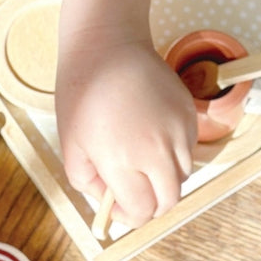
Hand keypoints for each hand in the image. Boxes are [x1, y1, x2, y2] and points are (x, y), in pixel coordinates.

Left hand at [54, 34, 197, 230]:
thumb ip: (88, 182)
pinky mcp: (189, 113)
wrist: (107, 45)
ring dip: (163, 178)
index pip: (141, 211)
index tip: (116, 207)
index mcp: (123, 160)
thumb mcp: (71, 144)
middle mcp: (157, 150)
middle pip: (169, 200)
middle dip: (151, 205)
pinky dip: (173, 152)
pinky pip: (188, 148)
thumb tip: (107, 200)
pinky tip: (150, 134)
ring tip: (138, 158)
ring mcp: (179, 131)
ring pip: (182, 175)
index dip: (128, 215)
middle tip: (133, 195)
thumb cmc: (82, 92)